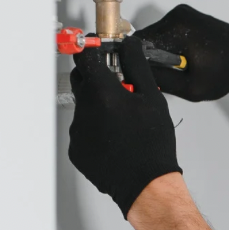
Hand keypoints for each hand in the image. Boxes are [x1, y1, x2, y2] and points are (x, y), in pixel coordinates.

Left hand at [68, 36, 180, 216]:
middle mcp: (84, 109)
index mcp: (102, 92)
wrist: (145, 184)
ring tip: (122, 122)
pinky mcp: (76, 150)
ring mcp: (77, 131)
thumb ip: (137, 65)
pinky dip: (95, 129)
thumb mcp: (152, 98)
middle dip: (97, 78)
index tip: (100, 51)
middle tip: (119, 88)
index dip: (93, 50)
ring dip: (98, 106)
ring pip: (83, 106)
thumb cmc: (152, 145)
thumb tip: (129, 46)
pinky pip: (82, 130)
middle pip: (81, 80)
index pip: (85, 57)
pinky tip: (114, 138)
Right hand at [135, 5, 228, 101]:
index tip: (141, 75)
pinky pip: (166, 33)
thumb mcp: (191, 88)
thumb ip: (162, 81)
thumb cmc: (226, 72)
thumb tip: (138, 74)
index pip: (139, 42)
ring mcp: (182, 13)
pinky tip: (182, 60)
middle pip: (146, 38)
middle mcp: (177, 15)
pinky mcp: (186, 16)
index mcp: (177, 28)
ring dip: (159, 53)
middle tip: (165, 76)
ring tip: (177, 69)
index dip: (136, 60)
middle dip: (149, 58)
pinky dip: (168, 47)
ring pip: (155, 36)